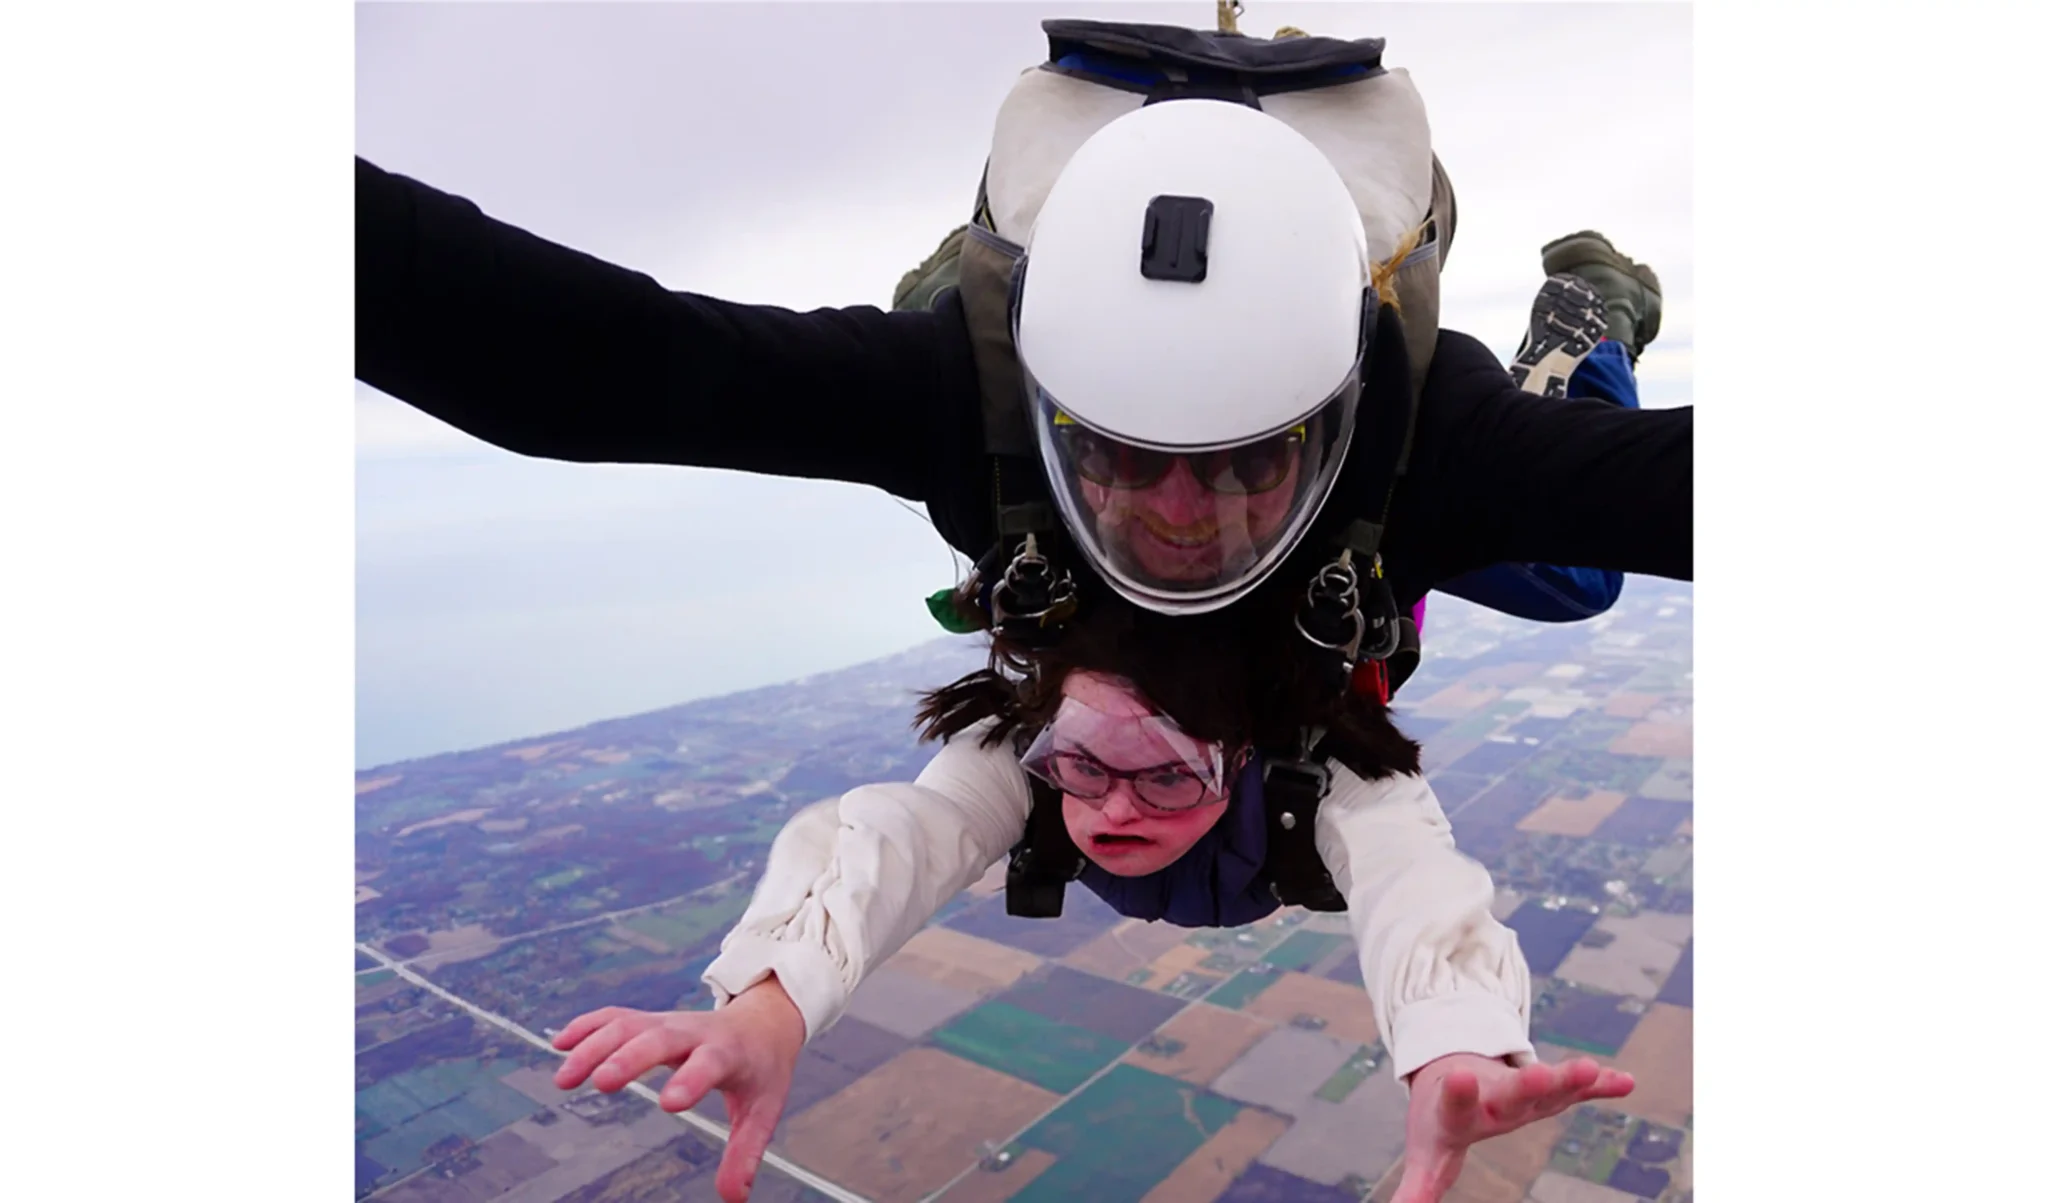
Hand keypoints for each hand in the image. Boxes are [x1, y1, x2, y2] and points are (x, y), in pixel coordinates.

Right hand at [552, 977, 806, 1202]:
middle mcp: (693, 1032)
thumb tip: (733, 1198)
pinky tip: (561, 1044)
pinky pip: (615, 1017)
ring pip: (628, 1026)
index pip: (709, 1063)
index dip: (691, 1080)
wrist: (762, 1022)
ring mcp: (668, 1022)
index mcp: (727, 1053)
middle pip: (659, 1038)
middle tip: (601, 1083)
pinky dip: (587, 1026)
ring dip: (595, 1047)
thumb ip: (745, 1152)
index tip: (670, 1104)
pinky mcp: (649, 1020)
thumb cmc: (760, 1070)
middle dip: (630, 1058)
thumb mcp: (763, 1110)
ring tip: (565, 1080)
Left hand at [1390, 1052, 1634, 1202]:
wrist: (1452, 1066)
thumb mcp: (1428, 1155)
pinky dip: (1600, 1085)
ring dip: (1568, 1079)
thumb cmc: (1440, 1121)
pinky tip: (1624, 1082)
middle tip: (1540, 1073)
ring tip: (1590, 1069)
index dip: (1458, 1093)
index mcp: (1459, 1112)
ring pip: (1547, 1085)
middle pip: (1509, 1091)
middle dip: (1526, 1085)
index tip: (1459, 1076)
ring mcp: (1522, 1089)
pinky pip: (1577, 1089)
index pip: (1455, 1105)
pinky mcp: (1548, 1088)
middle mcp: (1493, 1096)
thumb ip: (1418, 1187)